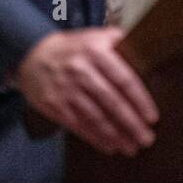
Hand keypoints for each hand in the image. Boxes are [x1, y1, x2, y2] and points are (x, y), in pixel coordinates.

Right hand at [15, 27, 158, 155]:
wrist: (32, 52)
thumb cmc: (72, 47)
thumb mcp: (94, 36)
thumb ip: (118, 42)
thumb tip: (145, 49)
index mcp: (95, 51)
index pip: (123, 78)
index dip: (139, 99)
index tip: (151, 116)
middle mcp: (80, 70)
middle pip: (111, 101)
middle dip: (131, 123)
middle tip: (146, 138)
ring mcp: (65, 89)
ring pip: (95, 117)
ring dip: (115, 135)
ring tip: (131, 147)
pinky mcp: (54, 104)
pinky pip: (78, 124)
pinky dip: (94, 138)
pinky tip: (109, 146)